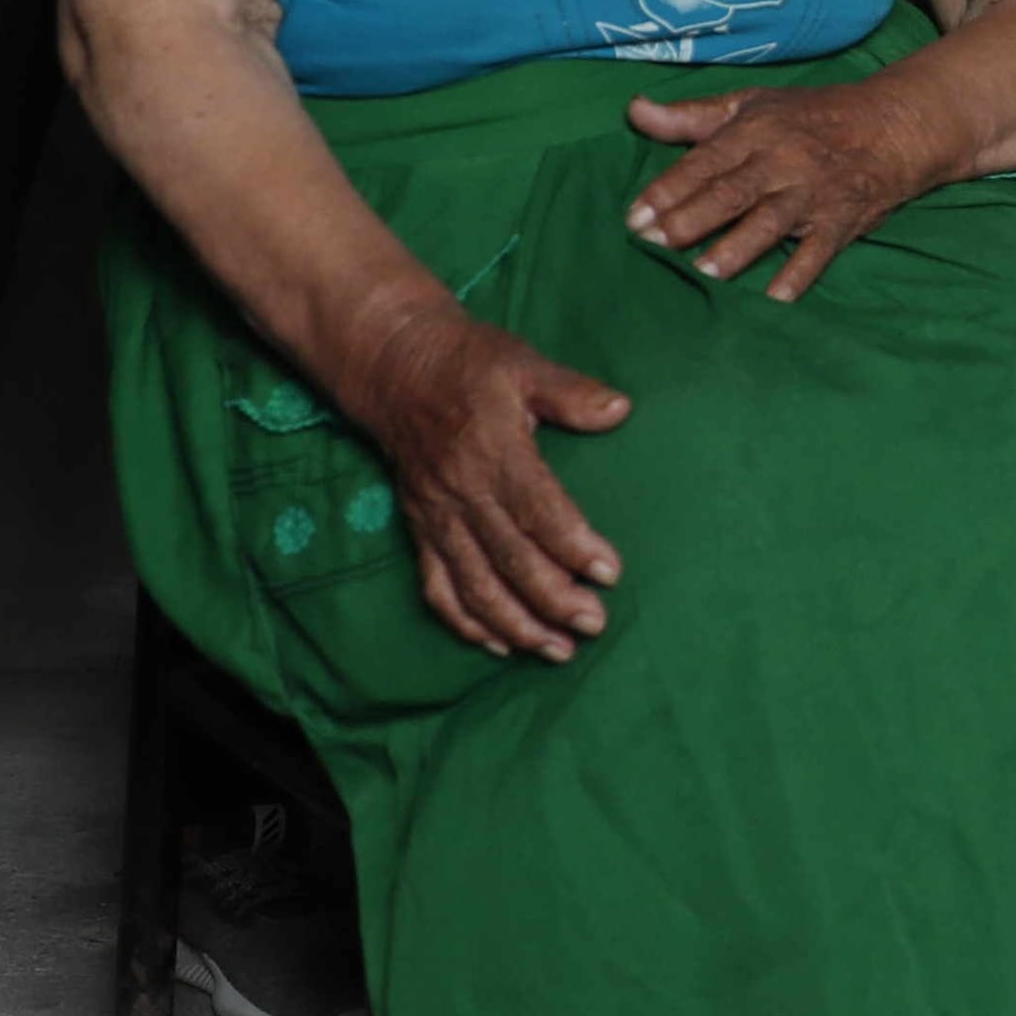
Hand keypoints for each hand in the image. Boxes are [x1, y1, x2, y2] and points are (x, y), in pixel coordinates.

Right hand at [346, 301, 630, 660]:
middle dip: (553, 599)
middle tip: (595, 624)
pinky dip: (465, 622)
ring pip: (474, 585)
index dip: (573, 545)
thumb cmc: (471, 365)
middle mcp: (461, 492)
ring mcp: (437, 517)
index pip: (537, 509)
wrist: (396, 368)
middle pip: (509, 559)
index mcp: (493, 451)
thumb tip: (620, 410)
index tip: (610, 572)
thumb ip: (571, 392)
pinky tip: (498, 646)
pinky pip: (437, 588)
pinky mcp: (420, 530)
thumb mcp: (524, 364)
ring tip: (557, 651)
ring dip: (515, 625)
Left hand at [624, 77, 938, 304]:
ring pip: (769, 223)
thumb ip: (691, 116)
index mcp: (755, 132)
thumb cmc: (811, 115)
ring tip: (703, 274)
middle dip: (690, 220)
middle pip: (731, 193)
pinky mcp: (841, 221)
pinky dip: (798, 275)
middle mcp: (782, 162)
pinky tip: (774, 299)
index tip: (634, 217)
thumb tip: (634, 110)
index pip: (704, 162)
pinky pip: (817, 252)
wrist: (893, 126)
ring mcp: (812, 194)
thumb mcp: (751, 103)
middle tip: (653, 245)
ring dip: (736, 249)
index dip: (668, 190)